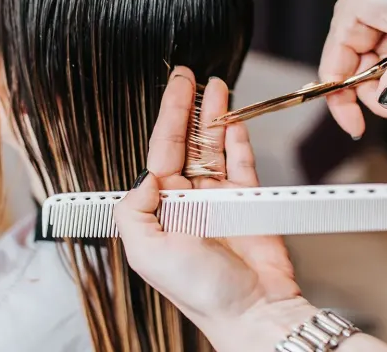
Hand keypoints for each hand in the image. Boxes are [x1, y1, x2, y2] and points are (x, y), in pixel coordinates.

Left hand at [115, 67, 386, 351]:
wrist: (252, 309)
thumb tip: (147, 175)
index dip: (167, 116)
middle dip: (187, 107)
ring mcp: (218, 199)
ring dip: (215, 117)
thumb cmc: (199, 291)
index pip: (160, 151)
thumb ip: (134, 208)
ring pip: (213, 147)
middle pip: (185, 142)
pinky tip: (234, 121)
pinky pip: (241, 163)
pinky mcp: (248, 202)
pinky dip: (238, 141)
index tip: (175, 88)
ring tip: (217, 88)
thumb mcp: (145, 252)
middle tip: (189, 76)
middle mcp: (187, 200)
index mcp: (159, 209)